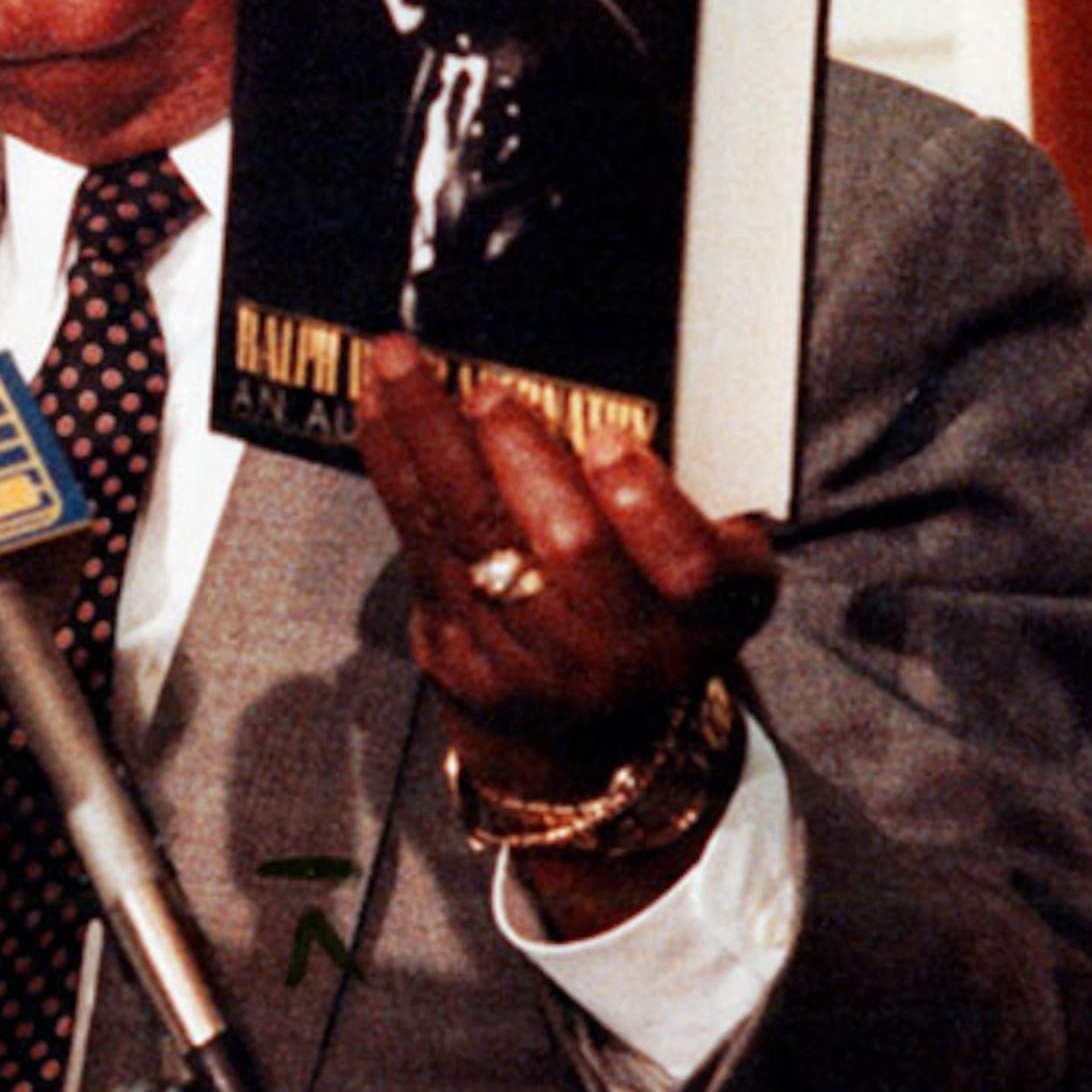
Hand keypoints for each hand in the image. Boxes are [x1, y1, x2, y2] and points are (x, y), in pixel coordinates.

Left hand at [355, 332, 775, 805]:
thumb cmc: (654, 603)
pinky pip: (420, 545)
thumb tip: (587, 390)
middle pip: (569, 547)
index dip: (647, 505)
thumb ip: (675, 486)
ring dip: (428, 438)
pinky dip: (396, 466)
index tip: (607, 443)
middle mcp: (627, 650)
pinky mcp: (463, 658)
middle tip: (490, 395)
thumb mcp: (712, 554)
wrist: (595, 727)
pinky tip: (380, 408)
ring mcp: (538, 663)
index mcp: (710, 610)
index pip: (689, 566)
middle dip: (522, 459)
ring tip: (399, 365)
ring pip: (473, 537)